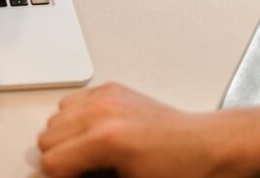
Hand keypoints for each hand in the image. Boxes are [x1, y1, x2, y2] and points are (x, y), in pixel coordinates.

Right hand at [39, 83, 259, 177]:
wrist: (213, 147)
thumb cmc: (185, 172)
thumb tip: (65, 176)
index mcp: (105, 139)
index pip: (50, 160)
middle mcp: (102, 112)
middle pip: (46, 137)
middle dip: (61, 159)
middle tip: (83, 172)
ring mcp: (106, 97)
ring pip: (55, 118)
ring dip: (66, 138)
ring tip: (91, 154)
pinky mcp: (112, 90)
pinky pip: (72, 103)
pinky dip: (76, 119)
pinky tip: (96, 135)